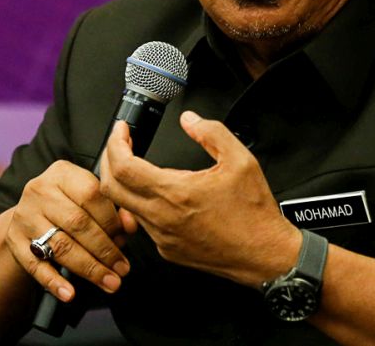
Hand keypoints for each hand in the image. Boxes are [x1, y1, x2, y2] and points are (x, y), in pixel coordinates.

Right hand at [5, 160, 136, 300]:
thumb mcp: (89, 198)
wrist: (30, 214)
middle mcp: (40, 191)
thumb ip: (113, 209)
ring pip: (60, 246)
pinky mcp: (14, 241)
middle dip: (104, 250)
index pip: (91, 195)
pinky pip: (35, 265)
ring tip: (109, 282)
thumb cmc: (70, 205)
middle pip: (77, 223)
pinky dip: (54, 282)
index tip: (126, 240)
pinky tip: (70, 294)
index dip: (112, 220)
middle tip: (122, 269)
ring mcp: (24, 216)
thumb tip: (130, 226)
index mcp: (62, 173)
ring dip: (88, 268)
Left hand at [99, 112, 300, 287]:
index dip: (116, 143)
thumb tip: (190, 120)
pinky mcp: (168, 250)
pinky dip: (140, 204)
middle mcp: (162, 218)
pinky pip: (143, 224)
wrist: (265, 254)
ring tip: (136, 165)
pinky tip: (157, 193)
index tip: (122, 131)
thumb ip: (211, 133)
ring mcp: (162, 238)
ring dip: (123, 183)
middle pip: (111, 188)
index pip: (123, 167)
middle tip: (121, 144)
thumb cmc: (254, 214)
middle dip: (109, 160)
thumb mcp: (240, 160)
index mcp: (175, 193)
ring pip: (125, 207)